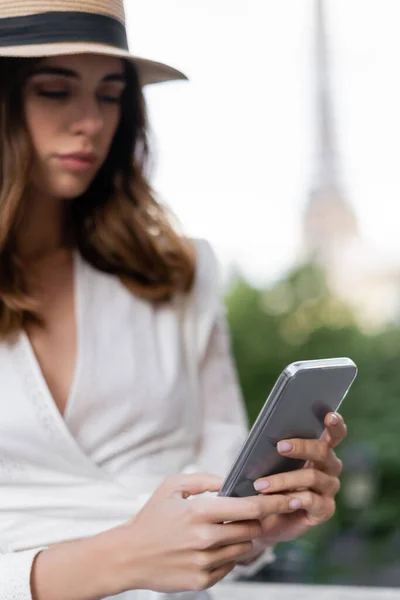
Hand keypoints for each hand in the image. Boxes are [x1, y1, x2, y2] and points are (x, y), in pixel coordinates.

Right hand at [105, 473, 301, 594]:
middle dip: (256, 520)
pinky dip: (229, 555)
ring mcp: (205, 563)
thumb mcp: (172, 487)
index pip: (248, 507)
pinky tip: (213, 546)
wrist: (129, 556)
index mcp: (199, 512)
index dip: (272, 502)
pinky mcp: (203, 581)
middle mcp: (205, 538)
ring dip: (243, 538)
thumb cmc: (151, 518)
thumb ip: (204, 479)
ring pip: (244, 549)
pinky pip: (230, 566)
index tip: (288, 498)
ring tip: (227, 529)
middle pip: (251, 529)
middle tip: (252, 512)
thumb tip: (229, 480)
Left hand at [252, 412, 346, 545]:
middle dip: (302, 446)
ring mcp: (329, 489)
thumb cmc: (269, 483)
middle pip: (323, 451)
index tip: (330, 416)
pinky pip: (311, 500)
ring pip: (312, 477)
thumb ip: (277, 450)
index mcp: (320, 450)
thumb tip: (269, 434)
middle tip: (280, 446)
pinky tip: (282, 501)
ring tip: (260, 485)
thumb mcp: (270, 463)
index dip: (335, 424)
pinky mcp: (325, 509)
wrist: (265, 518)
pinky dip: (294, 499)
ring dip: (284, 479)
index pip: (334, 434)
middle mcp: (329, 467)